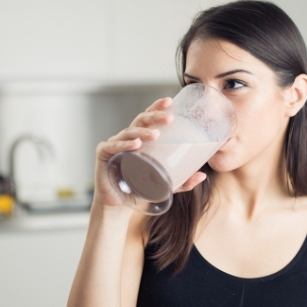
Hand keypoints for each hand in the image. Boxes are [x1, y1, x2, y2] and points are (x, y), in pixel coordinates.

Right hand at [92, 97, 208, 207]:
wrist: (118, 206)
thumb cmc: (139, 189)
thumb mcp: (165, 184)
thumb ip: (182, 180)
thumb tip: (202, 176)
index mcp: (140, 139)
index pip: (148, 118)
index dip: (157, 108)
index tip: (170, 100)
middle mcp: (127, 138)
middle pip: (140, 120)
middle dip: (155, 116)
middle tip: (169, 118)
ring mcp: (114, 144)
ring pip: (129, 132)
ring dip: (142, 132)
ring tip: (155, 134)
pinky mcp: (104, 154)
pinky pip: (114, 146)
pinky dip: (124, 145)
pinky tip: (135, 145)